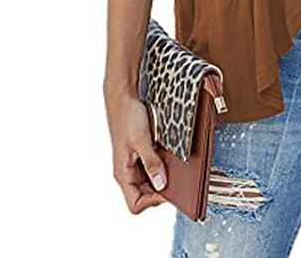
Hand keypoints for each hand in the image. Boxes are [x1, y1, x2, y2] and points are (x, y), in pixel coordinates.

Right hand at [104, 87, 168, 213]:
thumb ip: (151, 163)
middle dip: (162, 188)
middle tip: (177, 178)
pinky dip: (163, 163)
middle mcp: (128, 172)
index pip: (136, 204)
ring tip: (175, 165)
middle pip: (146, 194)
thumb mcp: (141, 140)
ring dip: (164, 175)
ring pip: (151, 180)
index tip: (168, 189)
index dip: (153, 201)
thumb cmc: (126, 116)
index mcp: (123, 174)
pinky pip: (154, 165)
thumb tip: (161, 184)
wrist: (124, 96)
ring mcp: (135, 162)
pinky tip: (171, 154)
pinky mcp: (142, 152)